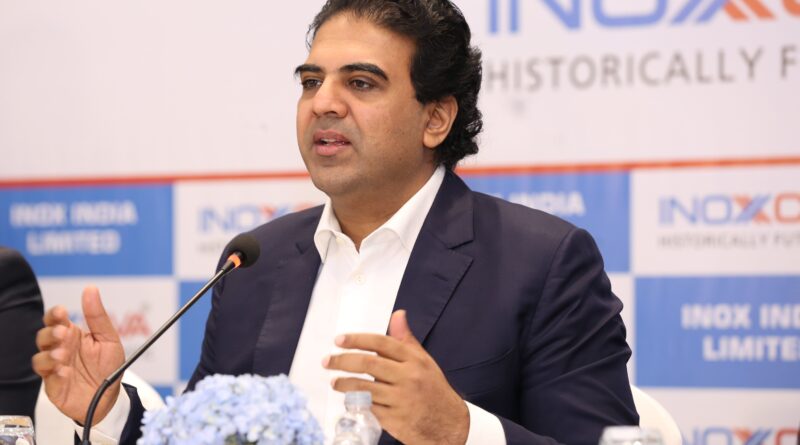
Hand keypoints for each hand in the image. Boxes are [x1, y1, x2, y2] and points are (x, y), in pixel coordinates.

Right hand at [31, 286, 124, 423]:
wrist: (111, 396)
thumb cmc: (108, 366)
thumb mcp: (109, 338)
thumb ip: (98, 316)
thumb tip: (90, 289)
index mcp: (72, 335)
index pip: (55, 320)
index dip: (54, 315)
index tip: (61, 312)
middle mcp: (61, 349)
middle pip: (43, 337)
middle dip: (50, 333)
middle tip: (63, 333)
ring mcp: (56, 368)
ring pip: (40, 358)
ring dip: (49, 355)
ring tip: (63, 354)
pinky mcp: (55, 386)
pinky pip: (48, 379)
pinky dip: (54, 374)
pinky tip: (65, 372)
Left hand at [324, 310, 468, 444]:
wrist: (449, 424)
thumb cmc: (433, 389)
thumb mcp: (424, 361)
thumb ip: (406, 339)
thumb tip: (397, 315)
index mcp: (414, 360)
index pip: (382, 343)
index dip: (358, 340)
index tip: (339, 340)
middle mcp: (408, 377)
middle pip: (369, 364)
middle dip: (343, 361)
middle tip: (328, 361)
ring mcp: (401, 400)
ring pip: (365, 388)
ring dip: (345, 384)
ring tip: (334, 382)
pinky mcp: (395, 420)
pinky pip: (370, 408)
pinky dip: (356, 403)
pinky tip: (349, 399)